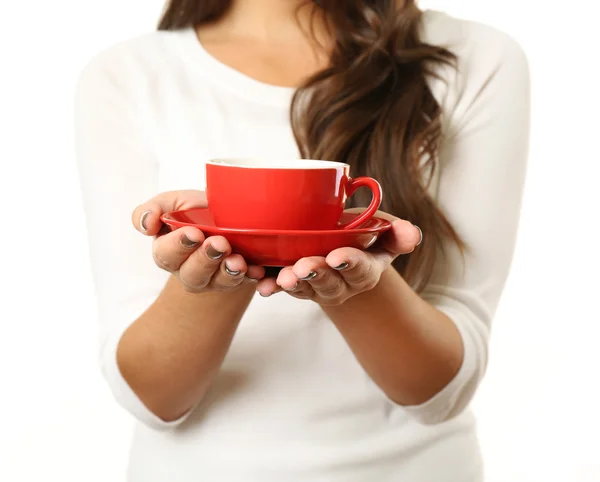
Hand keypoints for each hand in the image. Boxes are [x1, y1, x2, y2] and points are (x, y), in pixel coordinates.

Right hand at [132, 190, 264, 291]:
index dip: (179, 246)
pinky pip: (245, 283)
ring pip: (218, 283)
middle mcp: (188, 271)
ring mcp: (213, 279)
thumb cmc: (196, 210)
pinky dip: (252, 276)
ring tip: (238, 260)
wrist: (230, 214)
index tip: (194, 233)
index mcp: (168, 252)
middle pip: (192, 275)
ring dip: (228, 272)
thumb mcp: (174, 202)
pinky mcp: (237, 280)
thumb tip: (145, 224)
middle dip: (206, 259)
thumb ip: (153, 209)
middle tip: (220, 243)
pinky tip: (257, 269)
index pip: (166, 255)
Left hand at [255, 212, 421, 304]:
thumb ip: (397, 233)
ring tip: (284, 277)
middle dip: (317, 275)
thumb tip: (413, 234)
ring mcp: (318, 288)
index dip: (351, 264)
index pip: (361, 269)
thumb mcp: (382, 229)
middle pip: (330, 283)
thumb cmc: (362, 233)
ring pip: (305, 289)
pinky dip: (271, 286)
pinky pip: (283, 288)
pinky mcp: (296, 285)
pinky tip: (262, 284)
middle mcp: (343, 284)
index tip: (338, 257)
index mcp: (365, 270)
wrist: (340, 245)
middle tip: (304, 267)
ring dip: (293, 284)